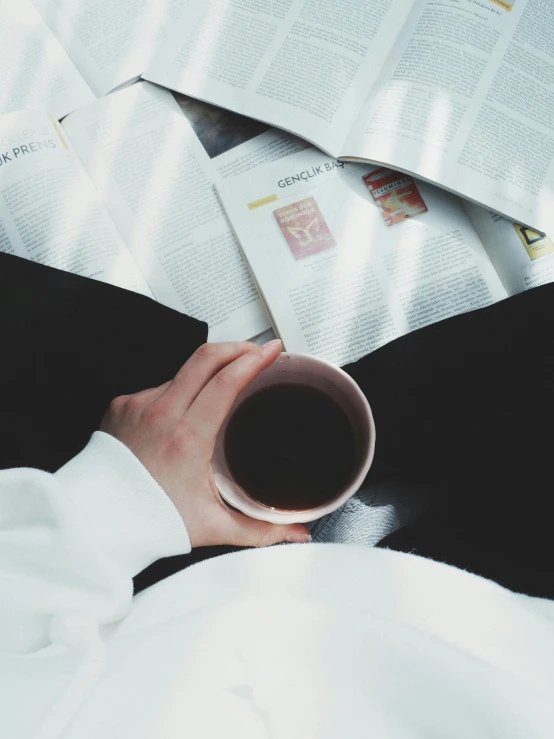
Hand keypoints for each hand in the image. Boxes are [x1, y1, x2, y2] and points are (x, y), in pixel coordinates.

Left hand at [100, 340, 310, 547]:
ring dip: (207, 371)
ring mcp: (137, 406)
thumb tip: (298, 532)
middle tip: (256, 349)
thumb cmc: (151, 523)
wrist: (98, 524)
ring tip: (224, 384)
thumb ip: (261, 530)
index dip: (253, 359)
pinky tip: (184, 410)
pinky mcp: (120, 406)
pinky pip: (158, 387)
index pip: (225, 381)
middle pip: (205, 358)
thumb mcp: (213, 526)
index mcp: (186, 439)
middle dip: (236, 346)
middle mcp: (160, 415)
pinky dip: (178, 392)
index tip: (272, 350)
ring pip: (182, 371)